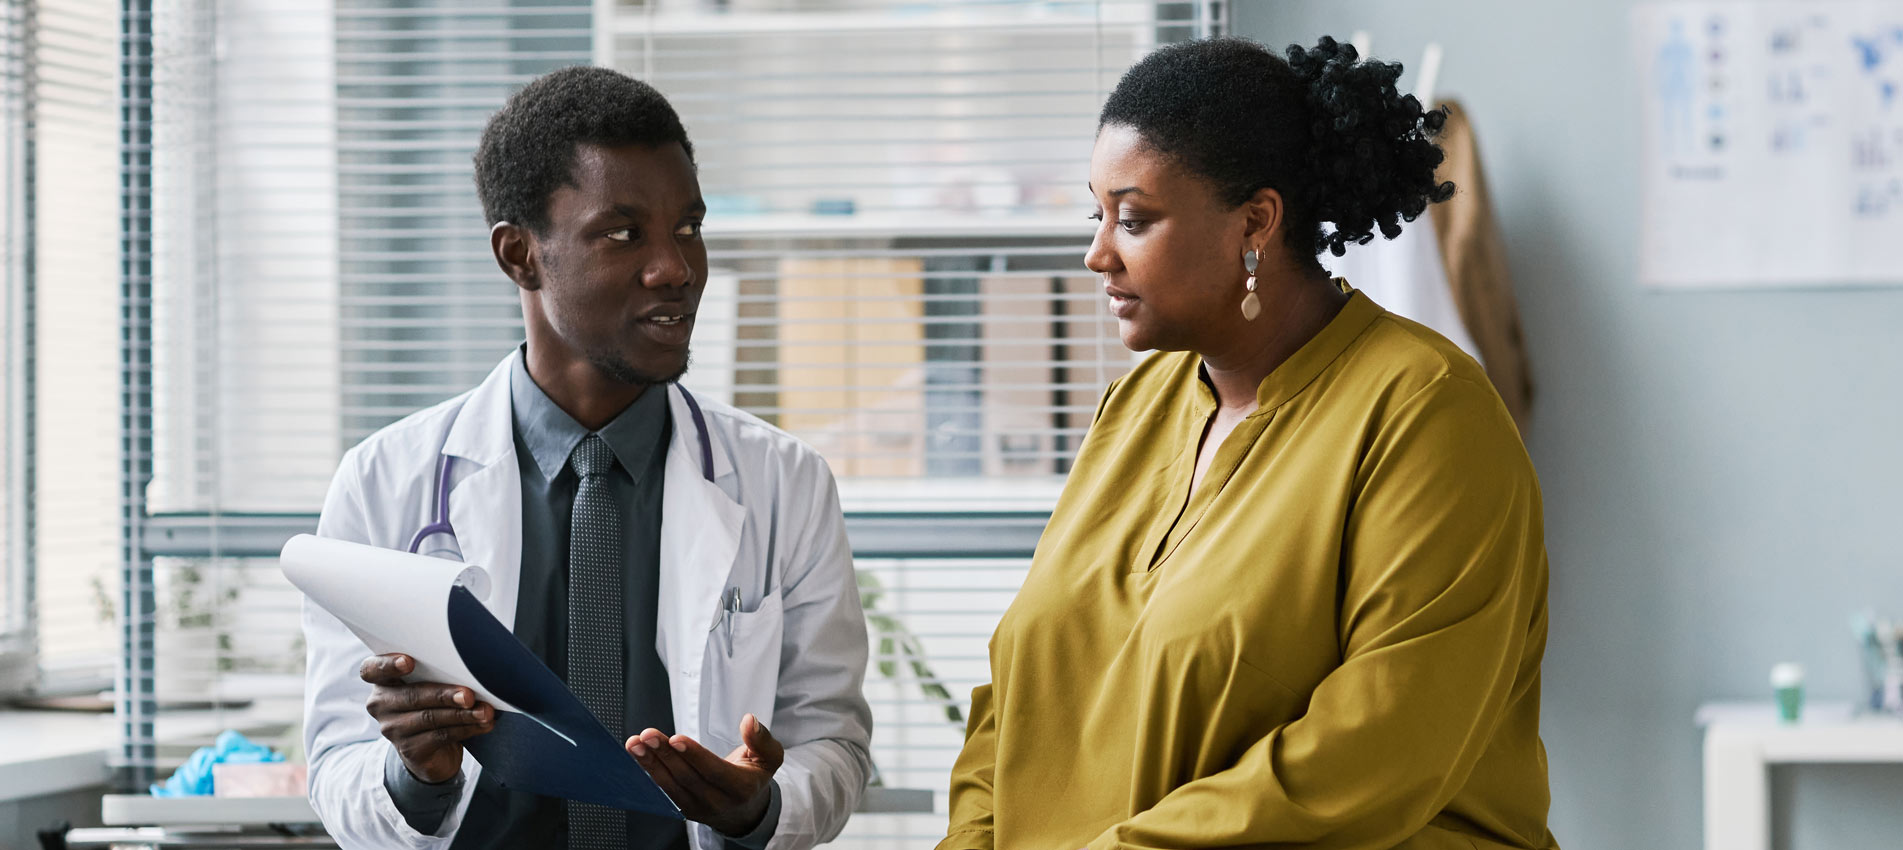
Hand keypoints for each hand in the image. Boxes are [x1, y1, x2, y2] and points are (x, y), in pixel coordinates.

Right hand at [360, 653, 494, 783]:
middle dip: (443, 695)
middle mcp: (382, 705)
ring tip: (485, 711)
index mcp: (383, 681)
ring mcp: (393, 729)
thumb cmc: (434, 703)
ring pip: (429, 718)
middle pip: (411, 696)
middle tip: (468, 695)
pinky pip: (440, 736)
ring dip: (462, 714)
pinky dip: (466, 729)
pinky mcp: (410, 750)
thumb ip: (440, 672)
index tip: (409, 662)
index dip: (387, 665)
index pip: (371, 670)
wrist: (433, 750)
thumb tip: (475, 667)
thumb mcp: (432, 684)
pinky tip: (483, 724)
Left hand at [625, 713, 783, 835]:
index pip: (714, 771)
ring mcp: (698, 808)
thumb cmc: (754, 777)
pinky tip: (637, 755)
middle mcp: (717, 802)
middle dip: (665, 754)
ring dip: (650, 763)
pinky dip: (648, 772)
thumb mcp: (770, 758)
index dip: (694, 755)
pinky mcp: (683, 809)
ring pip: (670, 785)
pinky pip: (662, 791)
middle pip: (687, 777)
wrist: (745, 810)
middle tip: (648, 735)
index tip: (676, 738)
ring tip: (635, 743)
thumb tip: (749, 720)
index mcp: (741, 788)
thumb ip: (762, 739)